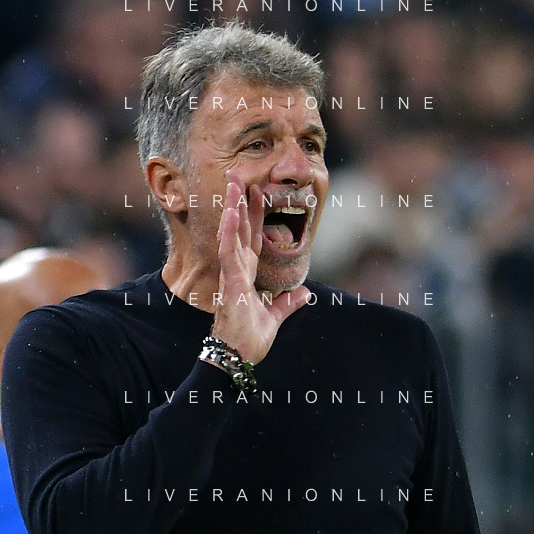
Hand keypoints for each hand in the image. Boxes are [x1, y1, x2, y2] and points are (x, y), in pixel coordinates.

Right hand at [210, 173, 309, 363]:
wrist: (237, 358)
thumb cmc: (248, 340)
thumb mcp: (274, 318)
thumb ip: (287, 304)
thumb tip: (305, 293)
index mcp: (247, 275)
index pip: (252, 239)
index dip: (255, 215)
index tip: (258, 193)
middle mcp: (238, 270)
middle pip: (240, 229)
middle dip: (239, 202)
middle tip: (238, 175)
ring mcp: (232, 274)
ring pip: (232, 233)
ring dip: (232, 207)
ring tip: (232, 181)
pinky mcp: (230, 282)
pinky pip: (228, 251)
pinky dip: (229, 230)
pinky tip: (230, 211)